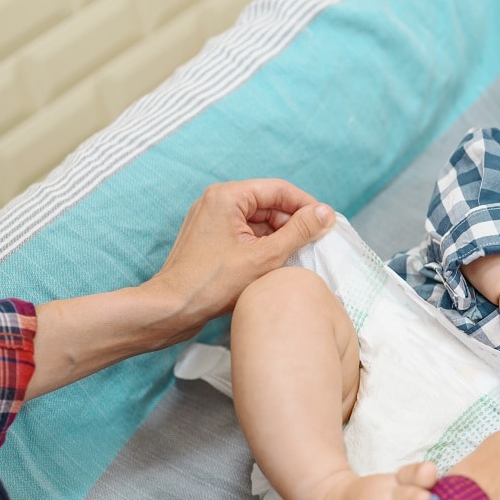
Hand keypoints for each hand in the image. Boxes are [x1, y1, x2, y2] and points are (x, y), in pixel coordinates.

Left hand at [26, 179, 333, 399]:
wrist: (171, 310)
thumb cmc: (213, 284)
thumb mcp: (264, 257)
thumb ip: (298, 232)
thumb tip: (326, 214)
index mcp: (228, 196)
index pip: (279, 189)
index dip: (307, 205)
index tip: (327, 224)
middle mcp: (217, 201)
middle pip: (268, 204)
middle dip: (293, 223)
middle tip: (316, 244)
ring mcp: (211, 220)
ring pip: (258, 221)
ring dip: (280, 236)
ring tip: (298, 258)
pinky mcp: (210, 240)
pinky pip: (245, 235)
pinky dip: (264, 246)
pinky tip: (276, 265)